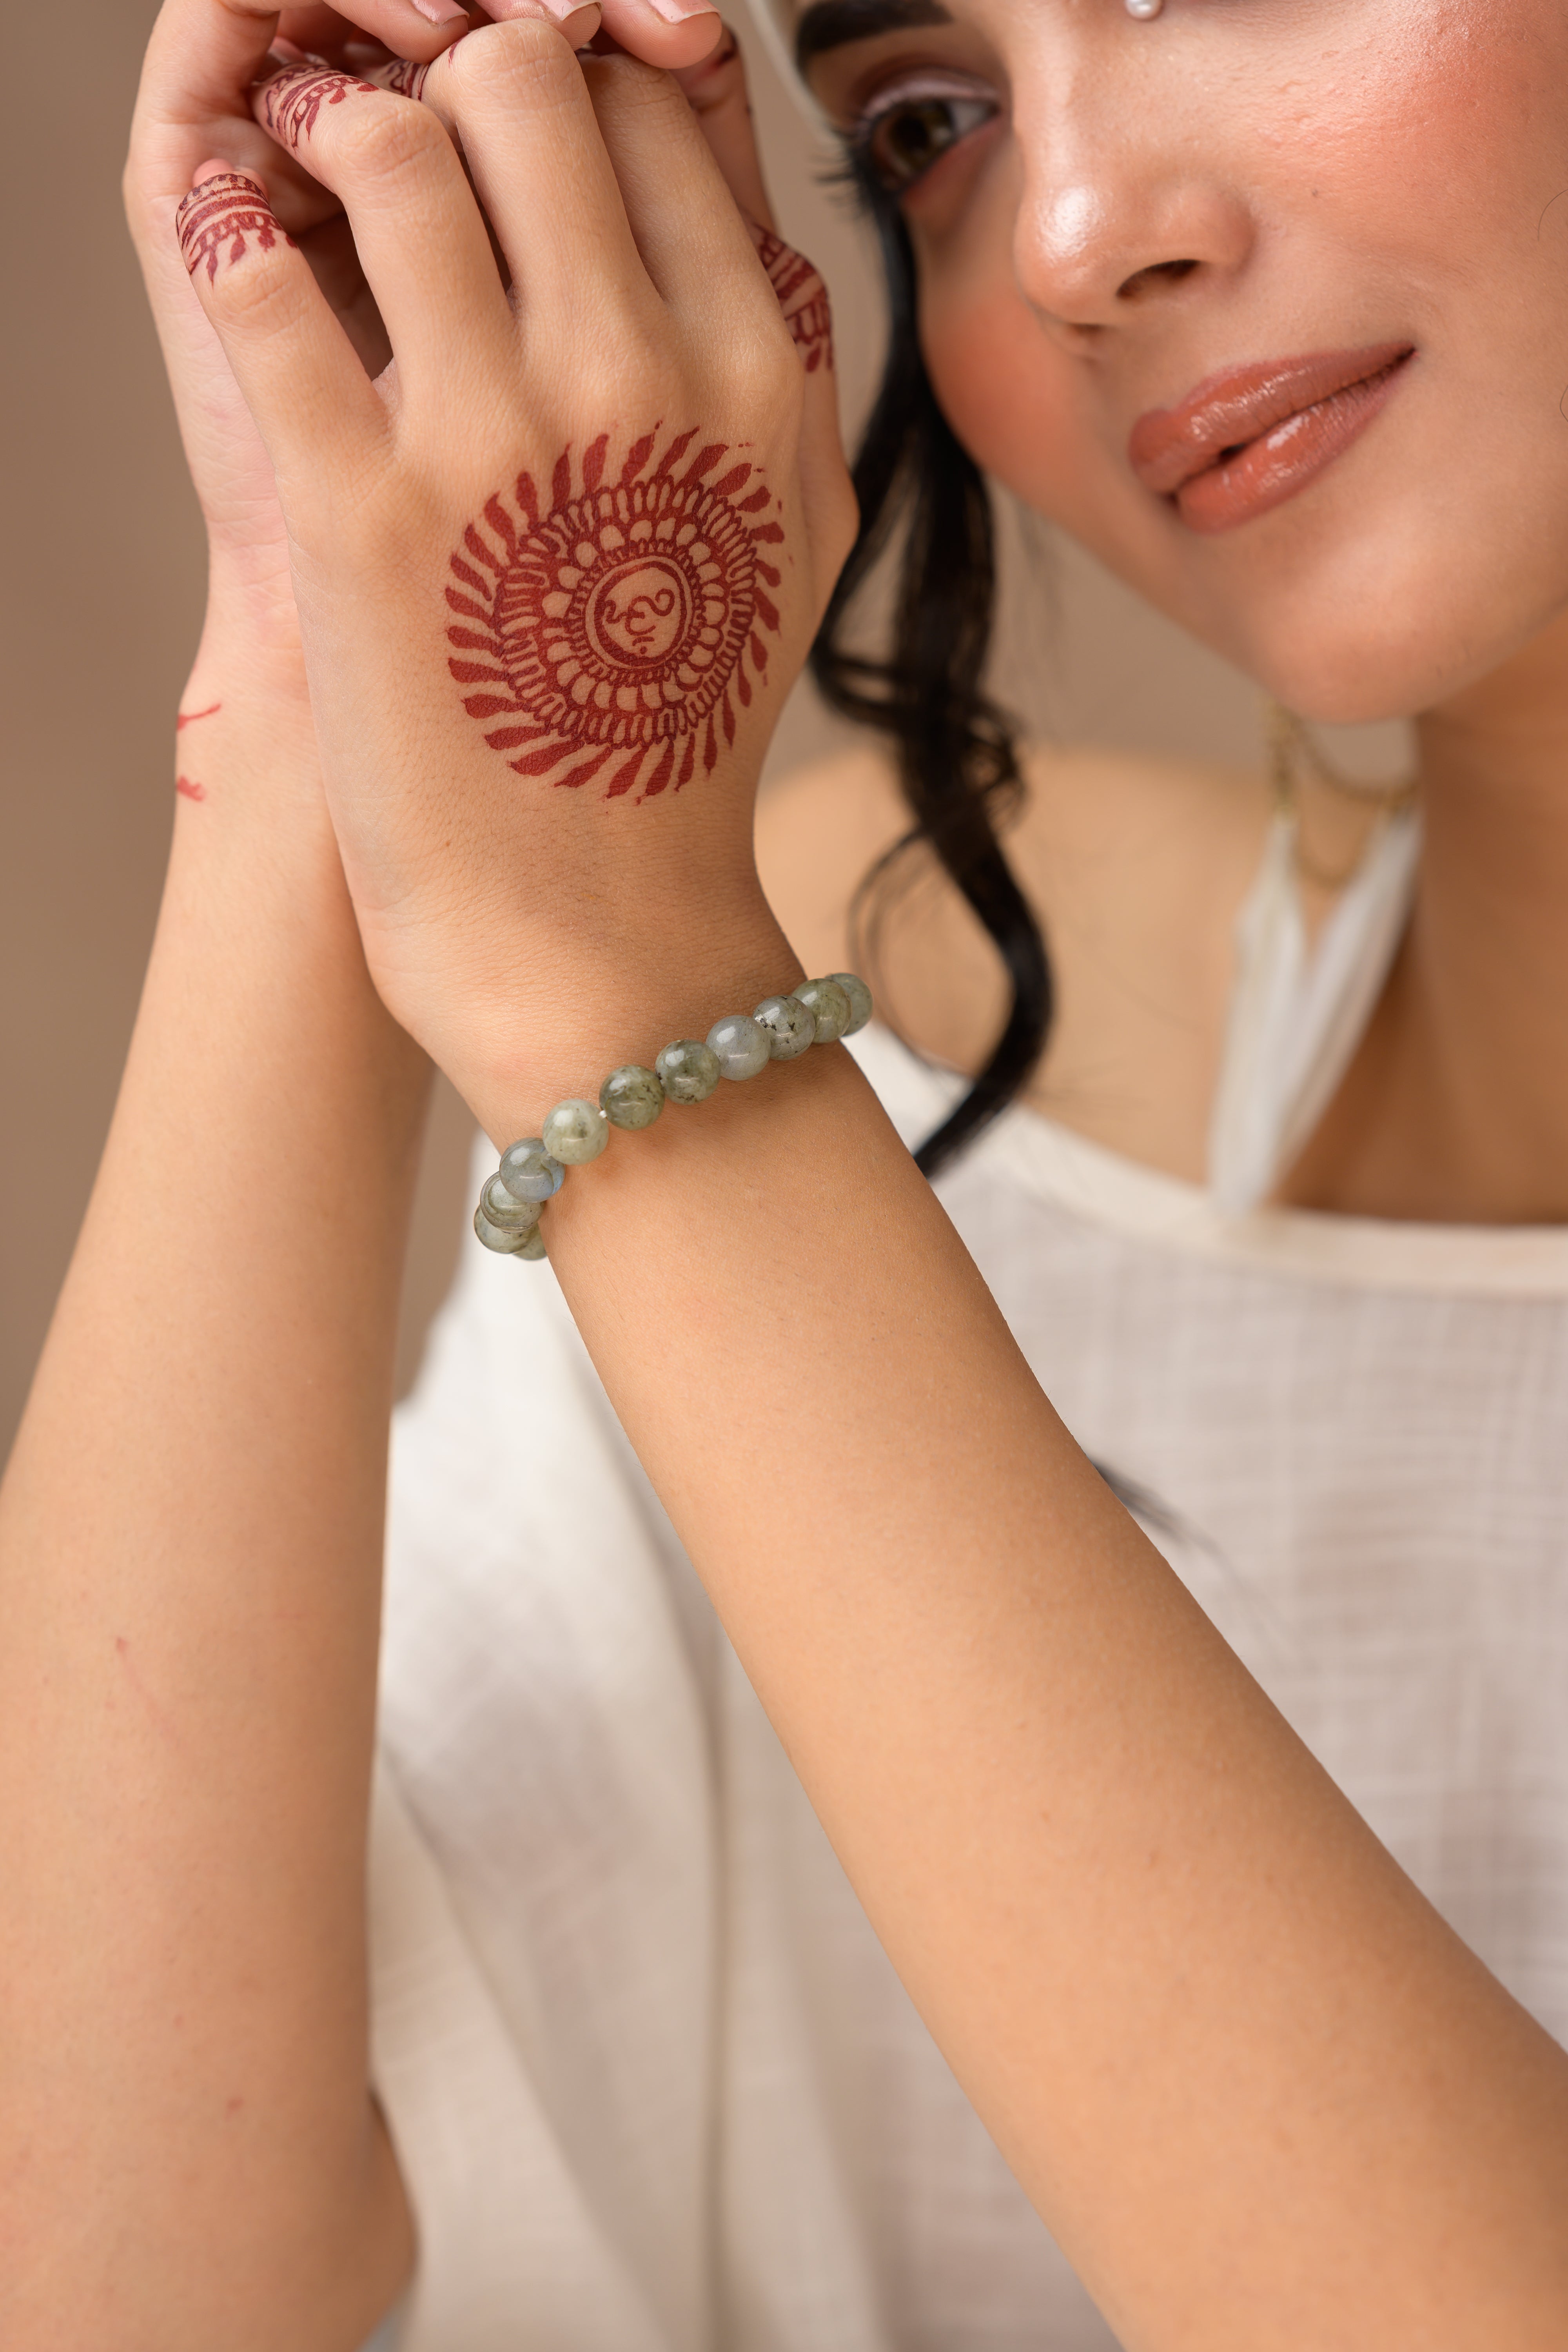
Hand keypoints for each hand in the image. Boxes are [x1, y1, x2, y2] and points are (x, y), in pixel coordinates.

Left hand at [176, 22, 854, 1109]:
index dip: (571, 83)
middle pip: (526, 77)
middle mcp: (641, 373)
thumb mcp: (792, 537)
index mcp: (756, 369)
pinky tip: (242, 252)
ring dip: (329, 136)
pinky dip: (233, 239)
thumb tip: (738, 209)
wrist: (603, 931)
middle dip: (452, 81)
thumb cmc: (683, 738)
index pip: (655, 101)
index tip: (512, 142)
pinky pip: (261, 285)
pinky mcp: (361, 509)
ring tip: (306, 185)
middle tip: (406, 142)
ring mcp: (498, 436)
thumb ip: (786, 361)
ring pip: (388, 140)